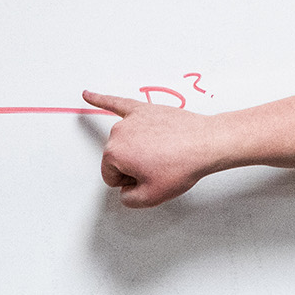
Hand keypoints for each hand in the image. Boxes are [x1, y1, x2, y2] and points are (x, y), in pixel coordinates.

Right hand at [82, 90, 218, 208]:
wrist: (205, 143)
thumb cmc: (180, 166)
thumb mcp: (151, 197)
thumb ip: (128, 199)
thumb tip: (125, 191)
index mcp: (113, 153)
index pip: (111, 177)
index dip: (131, 182)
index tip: (150, 177)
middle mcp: (118, 132)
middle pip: (117, 158)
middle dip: (135, 166)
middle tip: (160, 166)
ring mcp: (130, 119)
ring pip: (124, 142)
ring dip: (139, 149)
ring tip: (161, 151)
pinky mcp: (143, 109)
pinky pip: (117, 103)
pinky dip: (101, 99)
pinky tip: (88, 95)